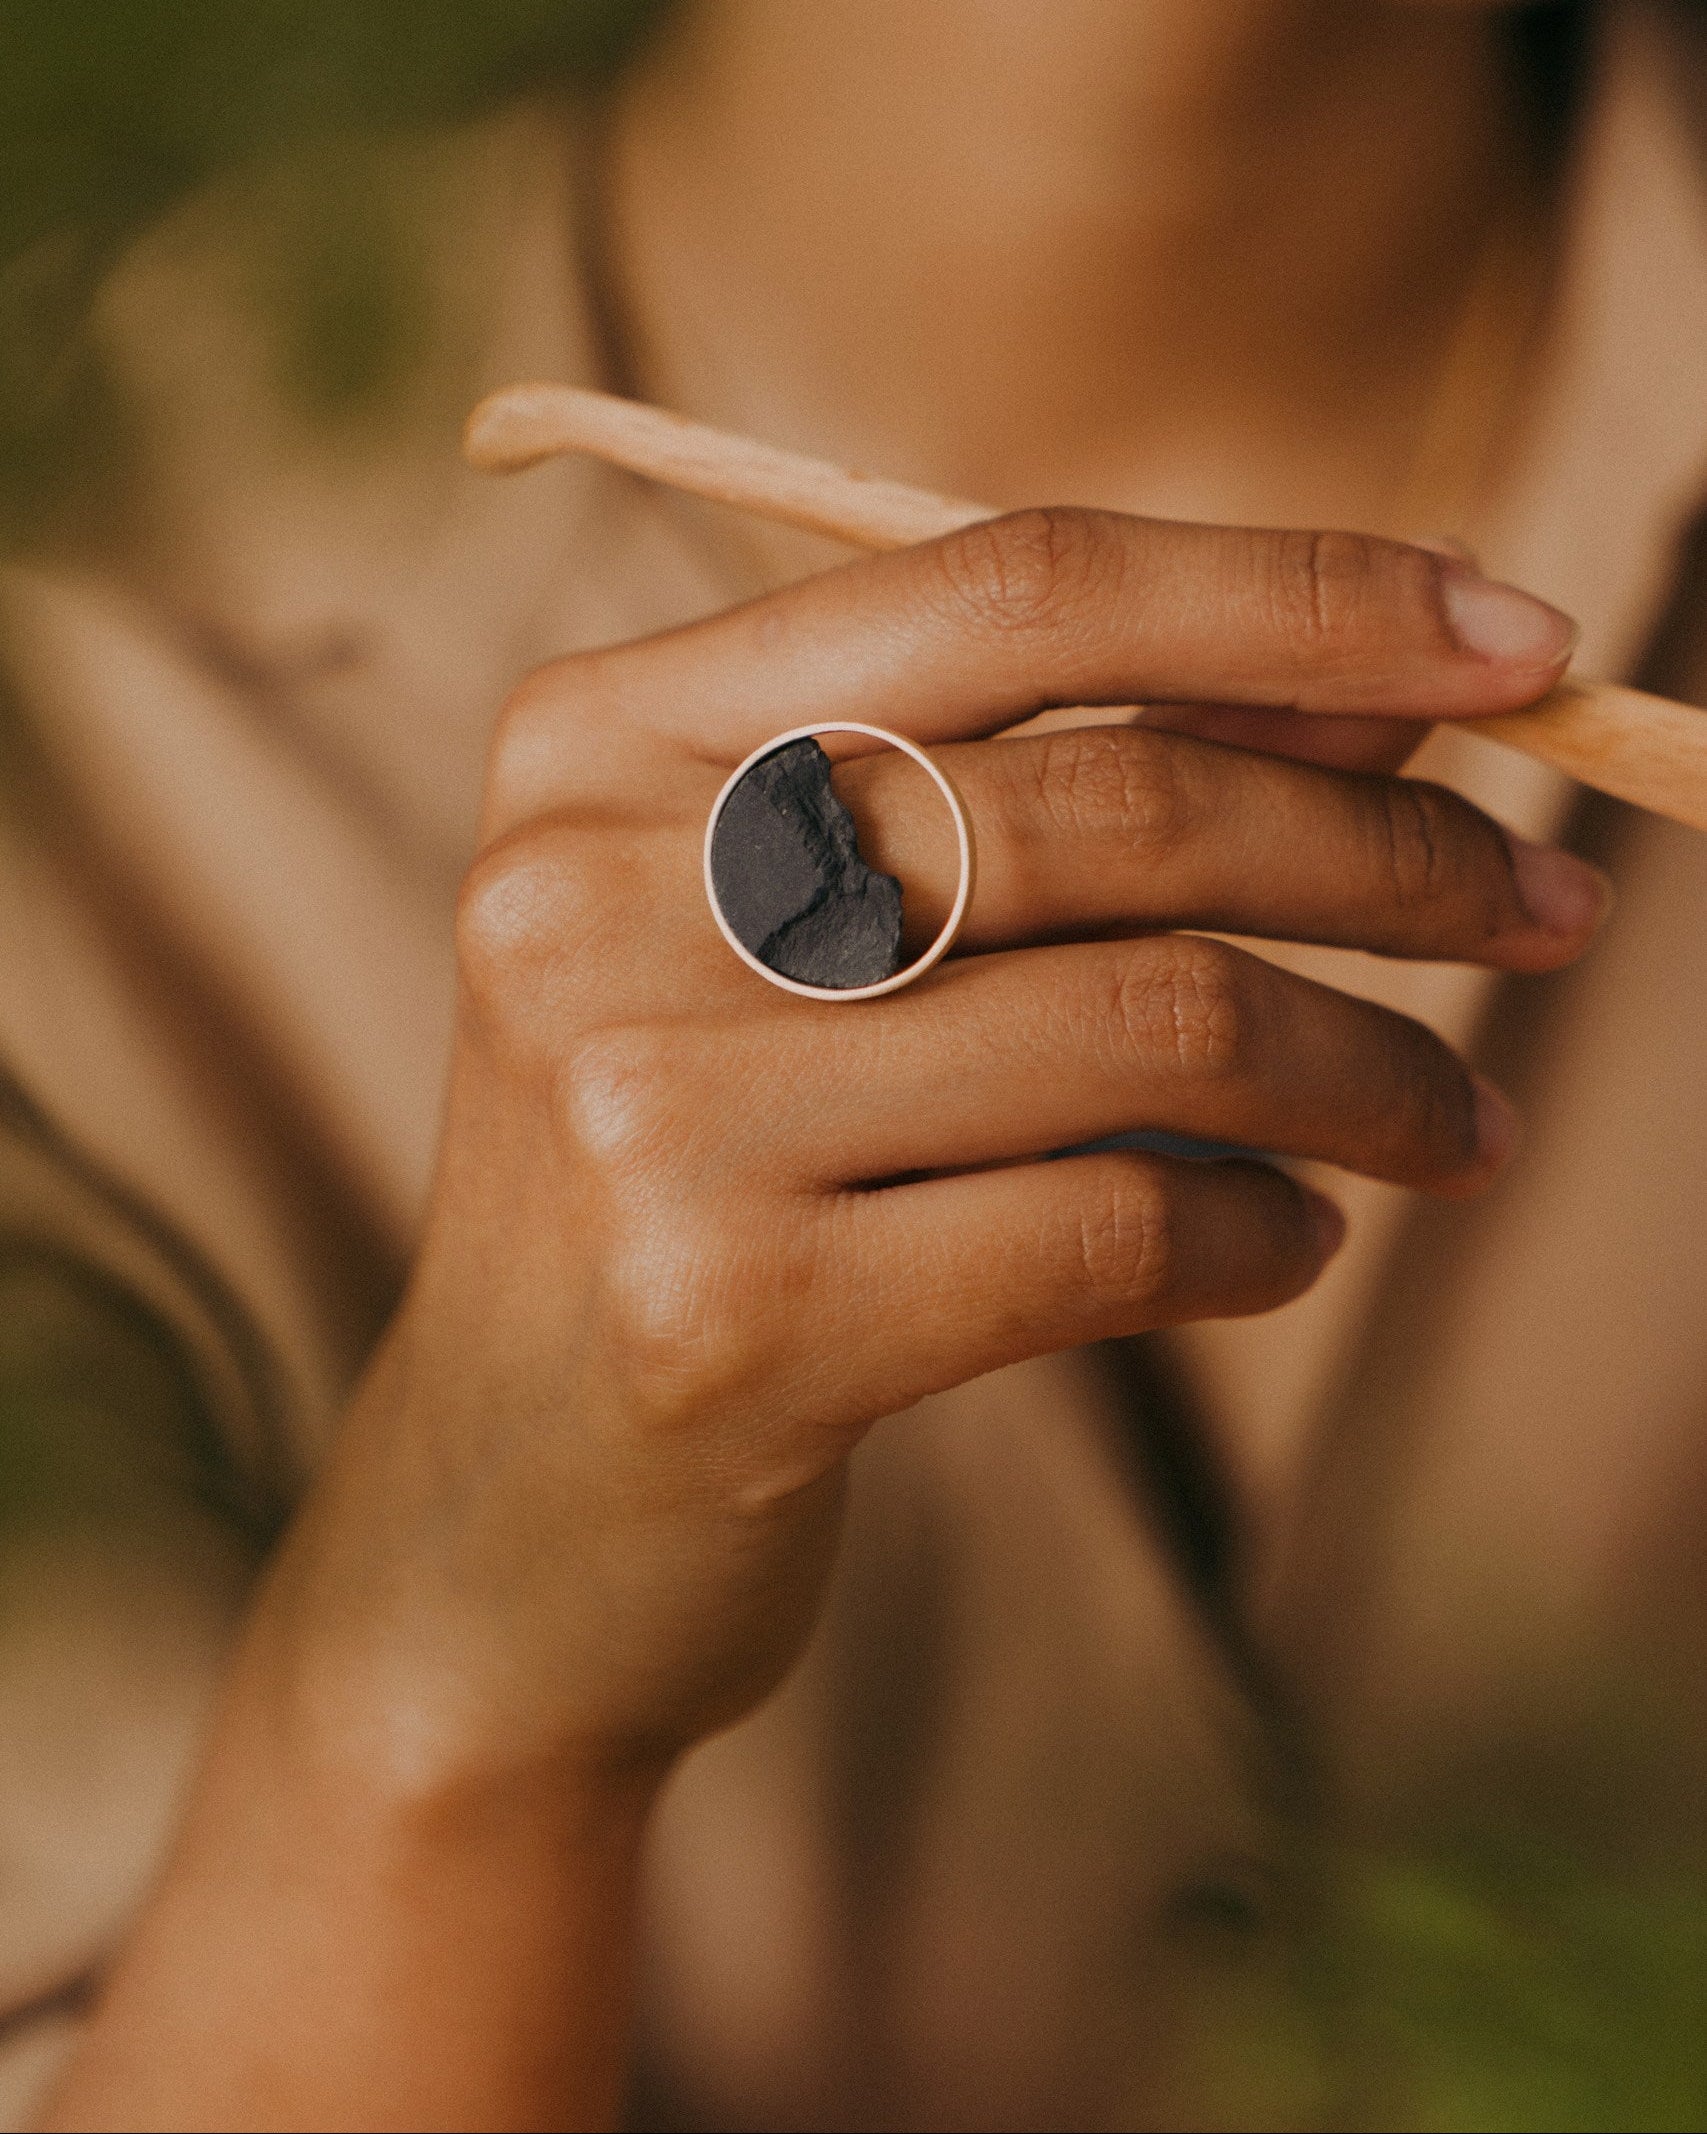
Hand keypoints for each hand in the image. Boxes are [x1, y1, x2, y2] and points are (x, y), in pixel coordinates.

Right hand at [281, 512, 1595, 1790]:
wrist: (504, 1522)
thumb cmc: (693, 1187)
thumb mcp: (807, 952)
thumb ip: (1041, 799)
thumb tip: (1380, 695)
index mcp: (601, 740)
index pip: (1008, 587)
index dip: (1298, 595)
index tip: (1518, 645)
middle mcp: (593, 893)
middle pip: (1107, 803)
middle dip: (1390, 856)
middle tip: (1544, 916)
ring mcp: (647, 1110)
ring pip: (1144, 1019)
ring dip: (1364, 1069)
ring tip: (1454, 1124)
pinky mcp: (728, 1321)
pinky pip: (1110, 1226)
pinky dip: (1260, 1231)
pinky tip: (1295, 1241)